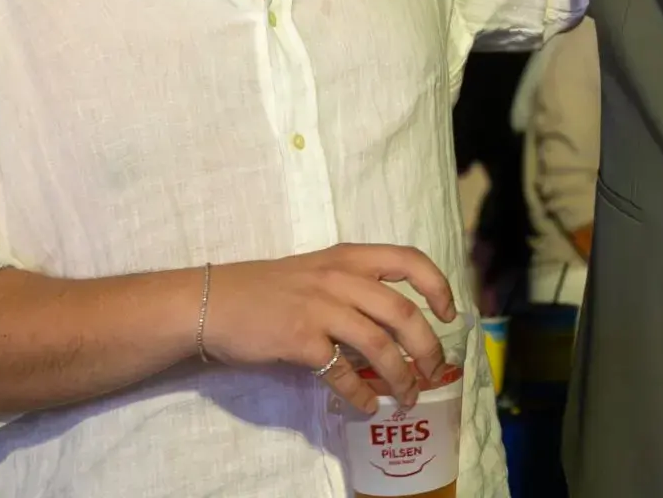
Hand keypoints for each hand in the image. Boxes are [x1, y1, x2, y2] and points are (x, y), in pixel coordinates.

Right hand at [203, 245, 456, 414]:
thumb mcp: (317, 272)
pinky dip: (362, 393)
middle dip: (427, 347)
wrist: (213, 301)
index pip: (409, 259)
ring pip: (379, 344)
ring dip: (401, 376)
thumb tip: (396, 325)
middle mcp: (340, 277)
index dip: (438, 286)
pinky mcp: (300, 340)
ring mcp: (320, 308)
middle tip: (434, 371)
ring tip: (407, 396)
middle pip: (403, 311)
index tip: (449, 313)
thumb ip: (354, 288)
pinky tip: (368, 405)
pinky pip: (343, 372)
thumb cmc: (266, 288)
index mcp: (348, 257)